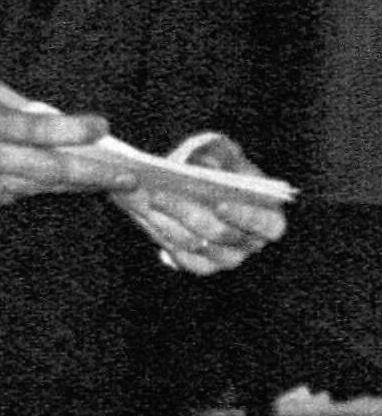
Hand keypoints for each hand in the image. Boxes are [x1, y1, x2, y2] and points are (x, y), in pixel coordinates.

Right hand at [0, 81, 139, 213]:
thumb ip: (18, 107)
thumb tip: (59, 123)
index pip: (36, 128)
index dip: (73, 129)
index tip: (102, 127)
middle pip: (46, 169)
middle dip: (92, 173)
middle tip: (127, 177)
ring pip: (34, 187)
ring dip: (69, 183)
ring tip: (101, 180)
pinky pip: (10, 196)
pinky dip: (28, 186)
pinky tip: (36, 177)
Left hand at [116, 133, 290, 275]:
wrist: (197, 180)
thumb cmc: (216, 162)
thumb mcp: (221, 150)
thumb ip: (218, 156)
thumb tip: (205, 169)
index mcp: (269, 218)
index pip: (267, 225)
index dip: (245, 217)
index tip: (219, 204)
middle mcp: (251, 243)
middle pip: (221, 234)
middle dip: (188, 213)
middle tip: (158, 194)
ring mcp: (227, 257)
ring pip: (196, 245)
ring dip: (168, 224)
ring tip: (145, 201)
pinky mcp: (203, 264)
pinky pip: (184, 258)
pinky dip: (163, 237)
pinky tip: (146, 217)